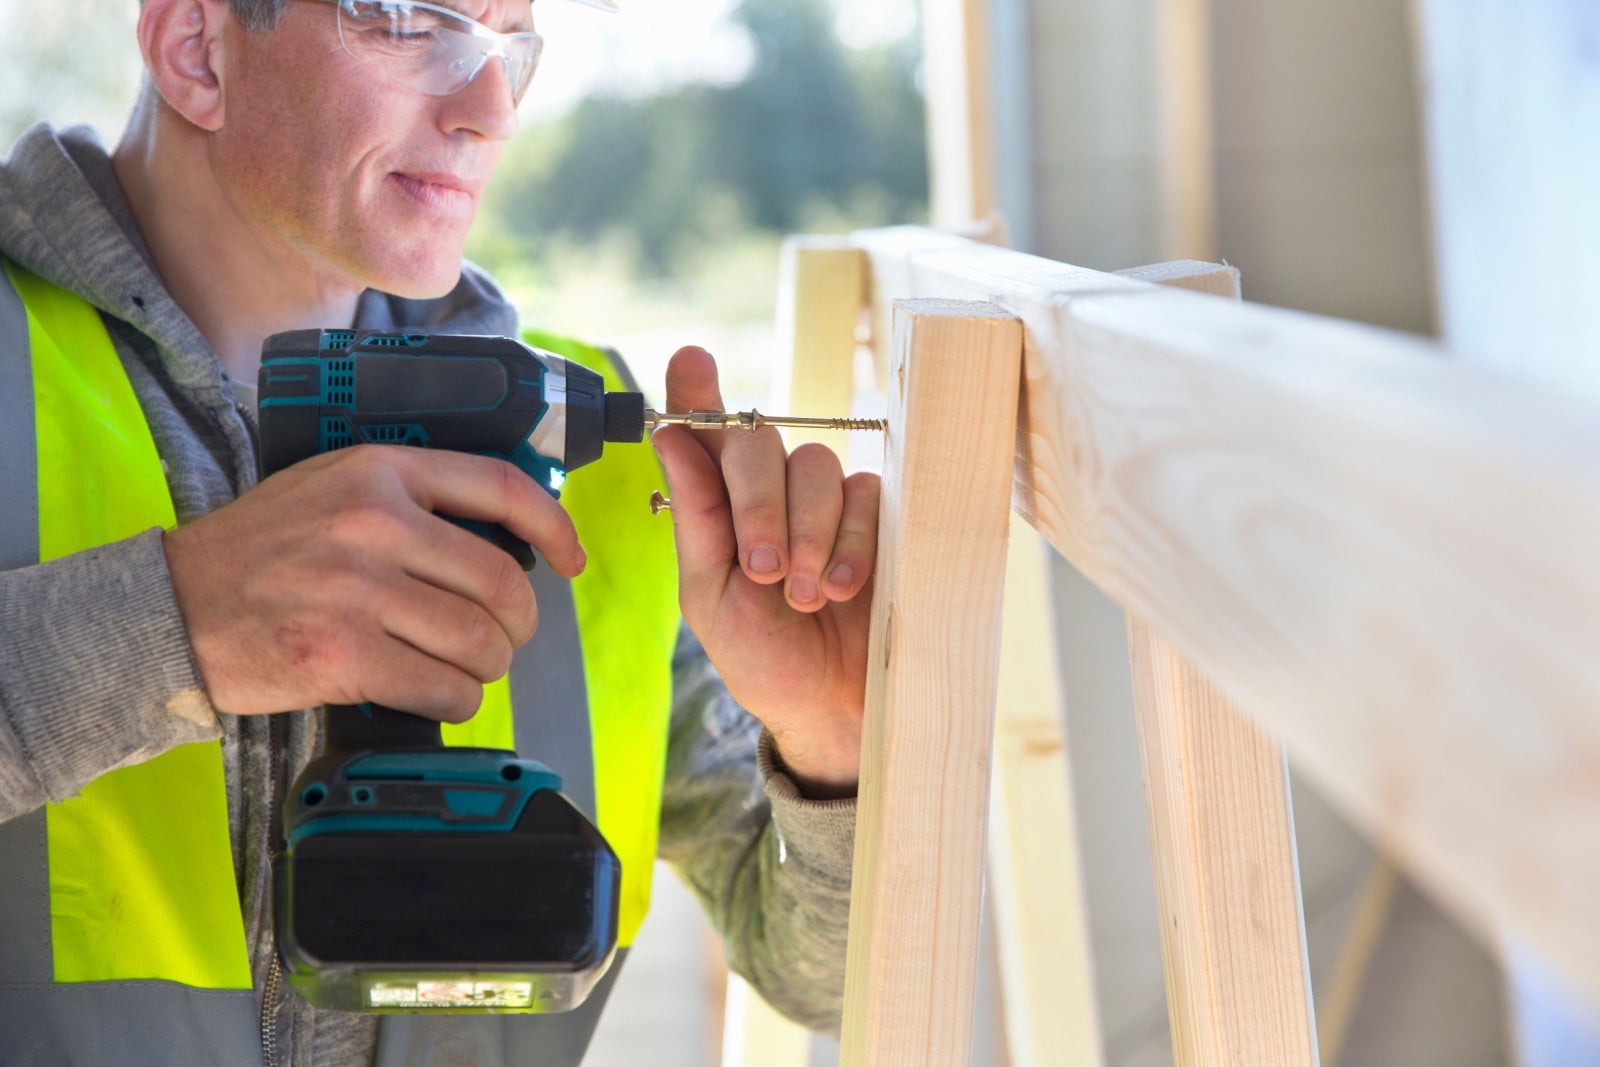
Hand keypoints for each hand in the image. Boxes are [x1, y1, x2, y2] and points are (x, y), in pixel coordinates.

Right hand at [163, 445, 585, 719]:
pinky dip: (456, 702)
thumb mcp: (334, 488)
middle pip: (502, 584)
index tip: (571, 558)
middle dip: (516, 624)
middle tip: (499, 638)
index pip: (501, 487)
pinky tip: (435, 695)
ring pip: (480, 642)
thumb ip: (412, 500)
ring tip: (460, 668)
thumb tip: (507, 540)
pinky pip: (444, 689)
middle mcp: (375, 524)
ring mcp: (358, 591)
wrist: (173, 606)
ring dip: (485, 668)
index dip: (554, 528)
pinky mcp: (342, 655)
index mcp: (381, 472)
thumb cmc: (262, 551)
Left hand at [651, 347, 879, 798]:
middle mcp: (770, 489)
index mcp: (717, 503)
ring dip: (808, 534)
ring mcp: (827, 500)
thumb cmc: (763, 655)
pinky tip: (841, 591)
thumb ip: (697, 514)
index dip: (697, 388)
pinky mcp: (880, 516)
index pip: (705, 430)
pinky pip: (867, 496)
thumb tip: (669, 434)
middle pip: (761, 441)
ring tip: (804, 597)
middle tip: (765, 570)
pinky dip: (850, 545)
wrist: (832, 707)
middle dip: (759, 503)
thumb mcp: (711, 595)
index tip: (691, 358)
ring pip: (818, 466)